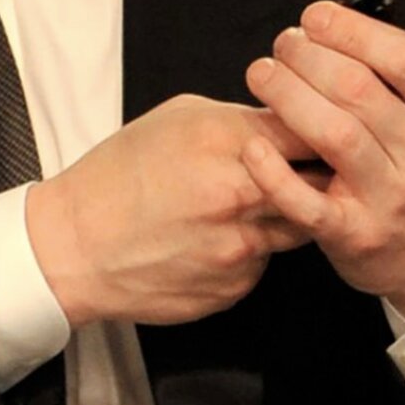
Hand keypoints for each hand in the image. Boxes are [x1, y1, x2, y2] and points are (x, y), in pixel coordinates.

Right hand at [25, 93, 318, 326]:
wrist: (78, 243)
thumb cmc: (119, 174)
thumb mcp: (177, 118)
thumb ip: (239, 120)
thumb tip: (284, 125)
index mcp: (226, 140)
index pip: (311, 129)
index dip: (324, 128)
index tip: (327, 128)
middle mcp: (241, 194)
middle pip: (319, 183)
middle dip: (318, 173)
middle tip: (305, 166)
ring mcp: (242, 247)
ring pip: (300, 226)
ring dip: (289, 212)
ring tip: (246, 201)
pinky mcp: (236, 286)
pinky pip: (265, 262)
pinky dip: (252, 247)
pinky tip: (215, 237)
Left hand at [242, 0, 404, 320]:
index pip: (404, 57)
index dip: (350, 28)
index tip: (314, 14)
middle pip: (355, 89)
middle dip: (305, 55)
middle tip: (282, 41)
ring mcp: (389, 198)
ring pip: (330, 133)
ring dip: (284, 94)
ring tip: (261, 72)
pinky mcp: (353, 236)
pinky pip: (306, 204)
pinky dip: (273, 173)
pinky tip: (252, 144)